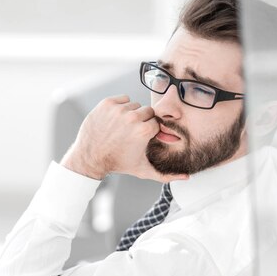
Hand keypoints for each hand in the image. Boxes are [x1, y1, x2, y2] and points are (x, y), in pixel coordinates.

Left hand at [61, 95, 187, 182]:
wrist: (90, 157)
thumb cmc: (118, 164)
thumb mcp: (143, 170)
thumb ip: (166, 175)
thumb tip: (186, 177)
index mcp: (144, 131)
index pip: (156, 122)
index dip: (149, 131)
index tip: (140, 139)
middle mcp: (132, 117)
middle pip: (147, 112)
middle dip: (142, 121)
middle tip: (131, 133)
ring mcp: (118, 109)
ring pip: (135, 105)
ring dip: (131, 114)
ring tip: (122, 128)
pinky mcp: (107, 103)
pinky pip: (123, 99)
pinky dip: (120, 107)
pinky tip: (115, 120)